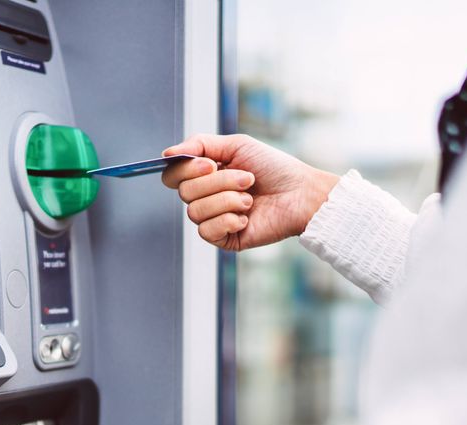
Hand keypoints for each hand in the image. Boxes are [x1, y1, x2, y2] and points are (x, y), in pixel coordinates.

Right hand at [162, 134, 339, 250]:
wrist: (300, 194)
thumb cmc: (273, 168)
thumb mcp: (236, 145)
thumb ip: (199, 144)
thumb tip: (166, 153)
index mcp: (204, 175)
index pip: (172, 175)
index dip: (186, 170)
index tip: (210, 164)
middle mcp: (205, 197)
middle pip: (184, 192)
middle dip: (219, 183)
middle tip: (247, 179)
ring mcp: (213, 219)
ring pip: (195, 212)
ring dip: (227, 200)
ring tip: (250, 198)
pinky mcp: (223, 238)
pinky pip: (206, 231)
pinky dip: (228, 220)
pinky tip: (246, 218)